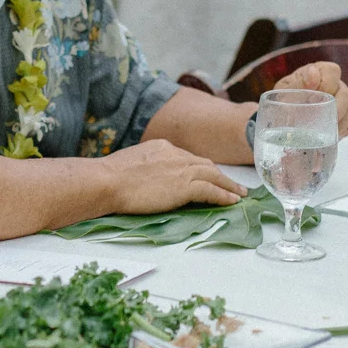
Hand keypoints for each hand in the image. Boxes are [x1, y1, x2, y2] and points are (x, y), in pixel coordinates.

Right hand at [100, 139, 245, 212]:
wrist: (108, 181)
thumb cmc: (110, 177)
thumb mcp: (132, 164)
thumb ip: (147, 167)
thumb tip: (149, 178)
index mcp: (163, 147)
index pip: (188, 158)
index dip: (200, 168)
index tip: (208, 175)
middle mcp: (176, 154)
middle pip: (205, 164)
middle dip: (220, 175)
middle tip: (232, 185)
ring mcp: (181, 170)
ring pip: (213, 175)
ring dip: (228, 185)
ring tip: (239, 194)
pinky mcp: (184, 186)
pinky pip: (211, 190)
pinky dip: (223, 195)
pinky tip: (232, 201)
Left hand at [274, 60, 347, 139]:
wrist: (285, 120)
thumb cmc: (284, 103)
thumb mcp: (284, 93)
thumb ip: (296, 85)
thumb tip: (312, 77)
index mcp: (318, 72)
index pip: (332, 71)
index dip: (326, 84)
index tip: (313, 98)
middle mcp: (334, 83)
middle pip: (345, 93)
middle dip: (335, 110)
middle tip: (323, 124)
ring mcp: (344, 97)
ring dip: (341, 122)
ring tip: (327, 133)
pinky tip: (337, 133)